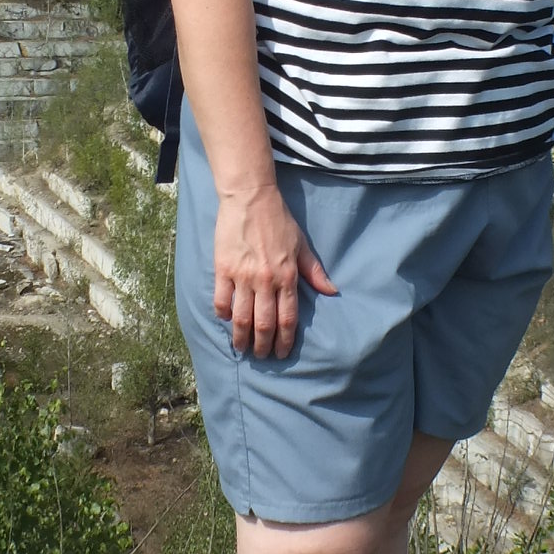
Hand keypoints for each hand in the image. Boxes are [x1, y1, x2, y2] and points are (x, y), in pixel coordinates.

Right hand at [214, 187, 337, 357]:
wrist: (250, 198)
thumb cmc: (278, 220)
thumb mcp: (302, 245)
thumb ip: (314, 271)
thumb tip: (332, 291)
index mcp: (287, 276)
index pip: (287, 318)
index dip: (284, 340)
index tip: (281, 353)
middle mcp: (265, 280)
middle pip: (264, 324)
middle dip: (263, 345)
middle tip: (261, 355)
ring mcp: (242, 276)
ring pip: (241, 318)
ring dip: (241, 337)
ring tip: (242, 348)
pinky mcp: (223, 269)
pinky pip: (221, 300)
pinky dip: (223, 314)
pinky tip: (225, 319)